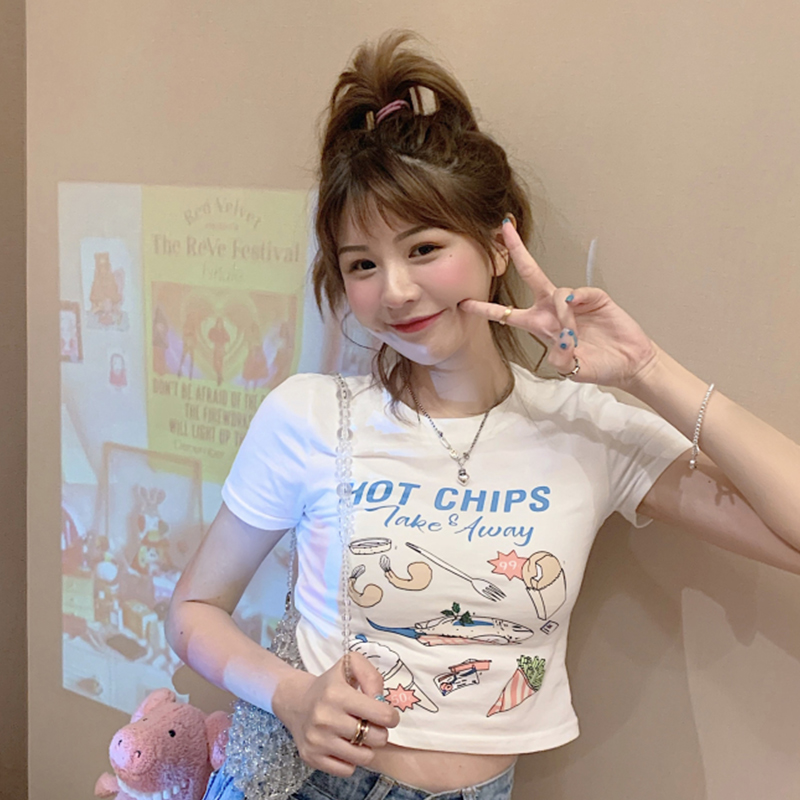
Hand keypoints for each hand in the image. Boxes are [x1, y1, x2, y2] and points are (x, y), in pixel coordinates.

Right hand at [272, 653, 399, 776]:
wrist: (295, 702)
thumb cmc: (330, 685)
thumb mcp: (349, 665)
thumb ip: (371, 676)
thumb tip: (381, 701)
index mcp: (336, 694)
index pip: (380, 714)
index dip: (391, 716)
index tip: (387, 715)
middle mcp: (325, 718)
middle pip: (375, 738)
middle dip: (380, 732)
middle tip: (373, 725)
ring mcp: (317, 740)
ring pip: (363, 757)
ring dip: (367, 747)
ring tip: (360, 736)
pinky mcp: (311, 757)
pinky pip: (347, 770)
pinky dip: (351, 760)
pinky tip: (345, 745)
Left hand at [460, 221, 658, 388]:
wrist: (628, 363)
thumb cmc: (598, 365)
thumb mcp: (573, 369)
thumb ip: (563, 358)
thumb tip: (563, 339)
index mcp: (539, 326)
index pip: (505, 315)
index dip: (484, 308)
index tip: (462, 302)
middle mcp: (551, 309)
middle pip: (529, 274)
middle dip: (516, 251)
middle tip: (503, 229)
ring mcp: (572, 301)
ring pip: (554, 292)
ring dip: (561, 315)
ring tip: (573, 335)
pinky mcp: (592, 296)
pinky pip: (575, 294)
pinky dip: (574, 308)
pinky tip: (579, 321)